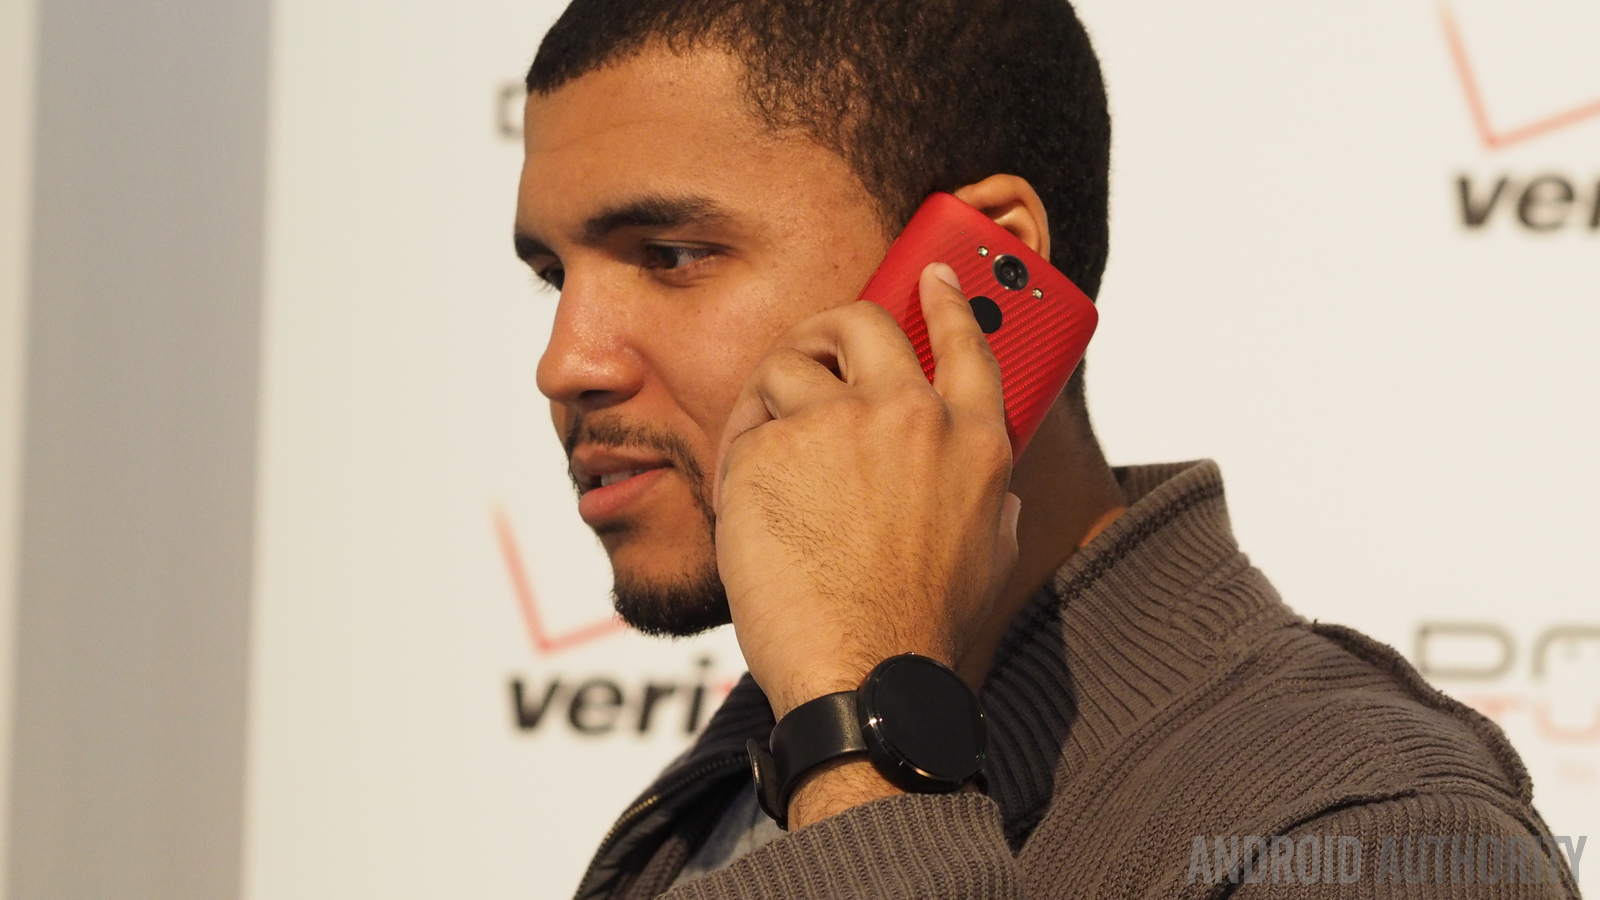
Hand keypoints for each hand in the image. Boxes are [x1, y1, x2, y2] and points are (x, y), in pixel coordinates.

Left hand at [711, 263, 1021, 721]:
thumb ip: (988, 501)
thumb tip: (991, 490)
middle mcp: (912, 416)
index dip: (948, 301)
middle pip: (863, 323)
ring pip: (787, 364)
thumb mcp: (987, 556)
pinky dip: (739, 449)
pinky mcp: (773, 446)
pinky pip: (745, 423)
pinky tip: (747, 494)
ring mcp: (840, 424)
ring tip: (766, 444)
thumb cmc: (920, 629)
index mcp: (974, 441)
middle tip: (811, 350)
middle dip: (829, 327)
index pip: (967, 343)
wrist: (864, 670)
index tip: (933, 277)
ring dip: (771, 394)